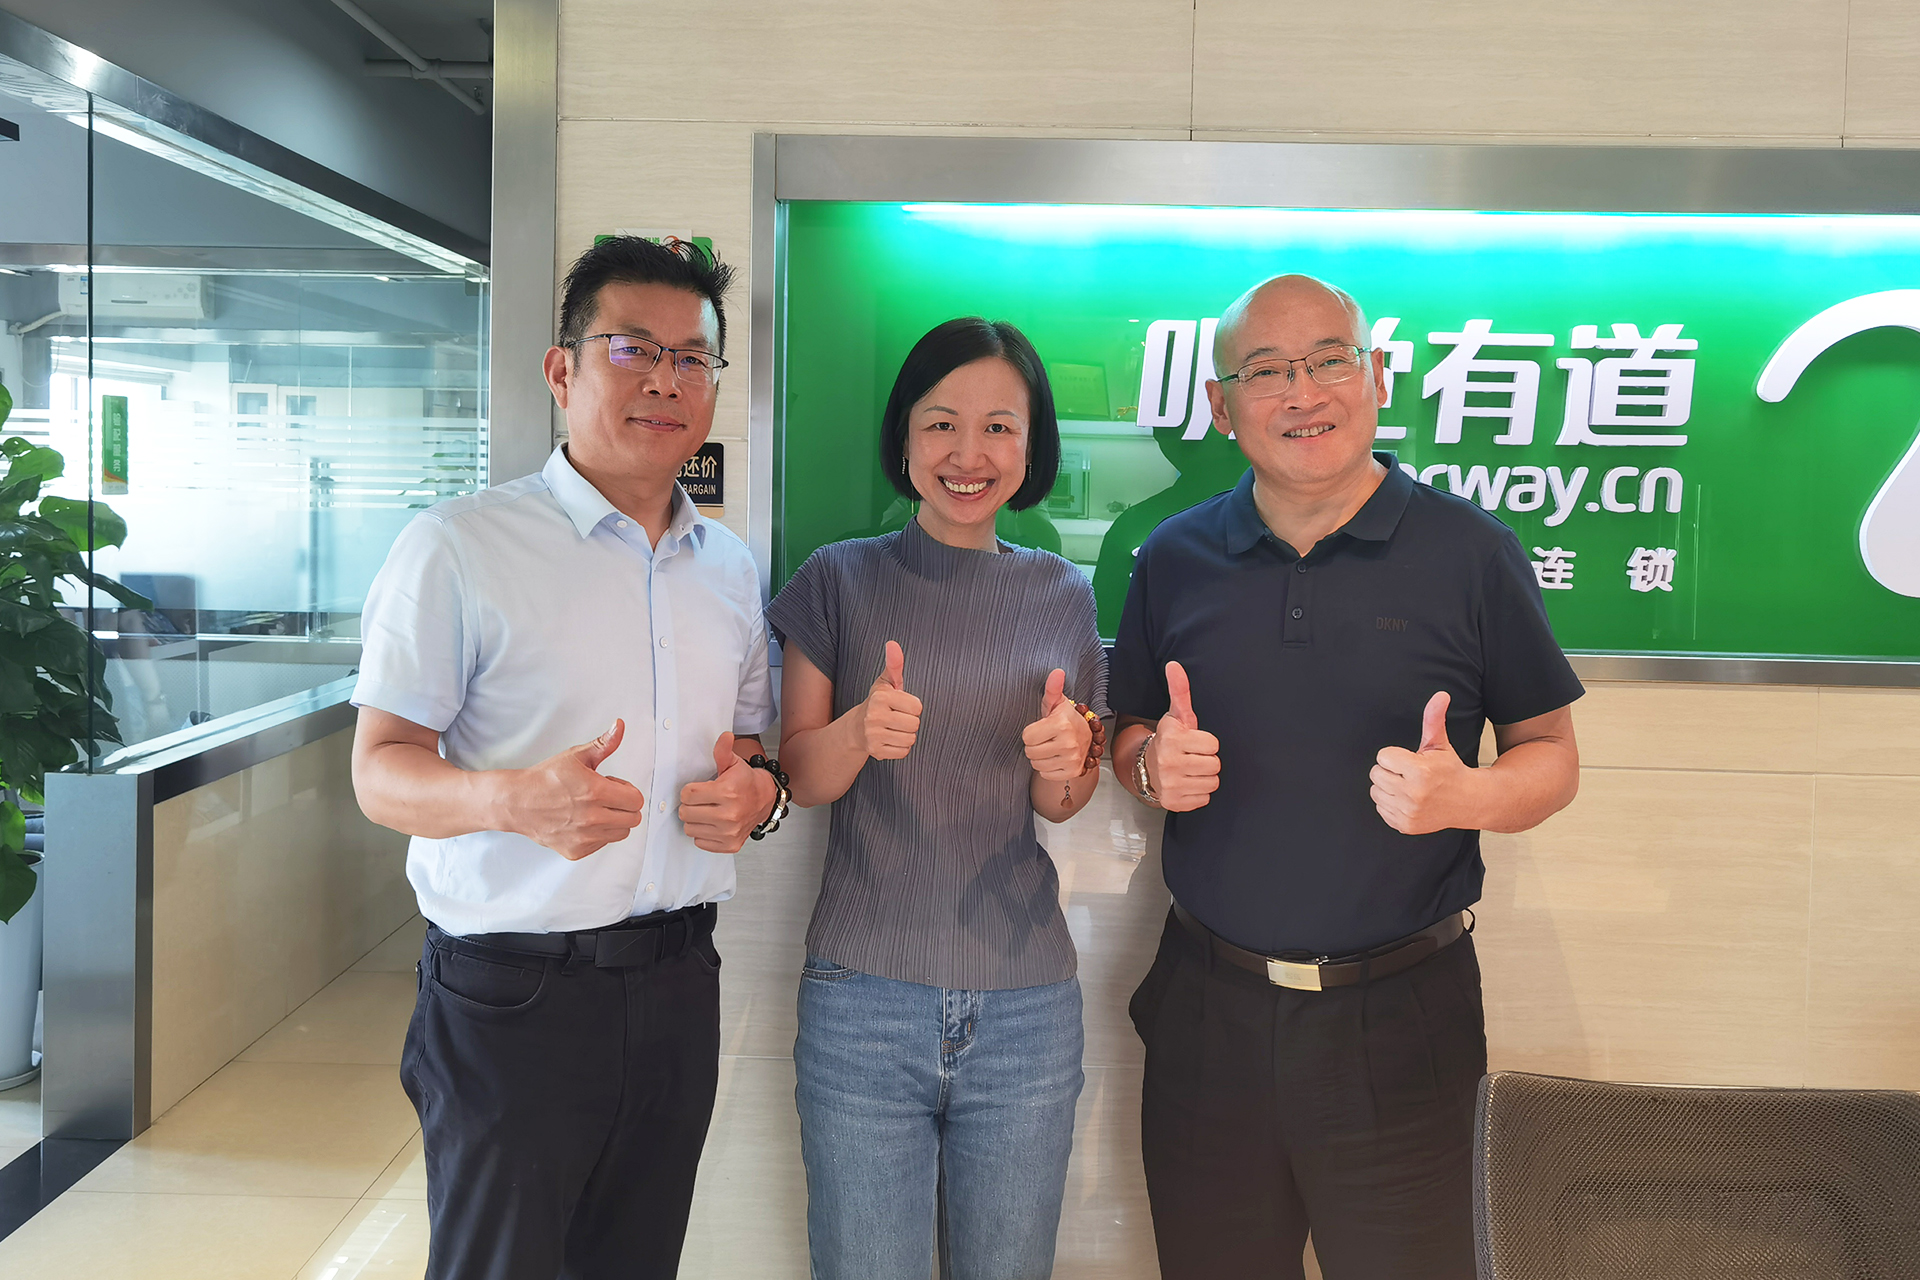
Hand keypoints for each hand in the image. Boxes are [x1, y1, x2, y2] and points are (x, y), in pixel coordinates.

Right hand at [502, 719, 645, 860]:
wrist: (517, 802)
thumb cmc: (545, 779)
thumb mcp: (576, 756)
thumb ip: (604, 743)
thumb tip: (620, 726)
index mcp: (595, 792)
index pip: (636, 800)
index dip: (628, 791)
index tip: (615, 787)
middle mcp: (591, 817)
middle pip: (633, 819)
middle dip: (624, 806)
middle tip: (606, 798)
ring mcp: (583, 837)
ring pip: (621, 833)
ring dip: (613, 821)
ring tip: (594, 809)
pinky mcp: (576, 850)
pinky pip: (602, 844)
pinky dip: (598, 834)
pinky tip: (583, 821)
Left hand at [679, 732, 775, 853]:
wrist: (765, 800)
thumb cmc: (746, 782)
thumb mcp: (733, 764)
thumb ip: (723, 750)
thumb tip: (725, 737)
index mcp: (727, 792)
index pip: (687, 795)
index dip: (689, 790)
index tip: (698, 789)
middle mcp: (729, 815)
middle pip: (685, 813)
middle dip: (690, 805)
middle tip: (701, 801)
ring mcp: (729, 832)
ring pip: (690, 829)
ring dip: (695, 821)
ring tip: (707, 812)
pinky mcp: (729, 845)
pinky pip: (700, 842)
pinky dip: (703, 834)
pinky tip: (713, 824)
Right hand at [860, 640, 921, 759]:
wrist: (857, 728)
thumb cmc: (879, 703)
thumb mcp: (886, 682)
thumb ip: (894, 664)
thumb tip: (893, 644)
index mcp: (880, 697)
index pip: (917, 707)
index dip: (912, 706)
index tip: (900, 705)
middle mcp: (874, 716)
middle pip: (915, 724)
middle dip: (910, 722)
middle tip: (897, 718)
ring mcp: (873, 735)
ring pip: (911, 739)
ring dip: (906, 735)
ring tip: (893, 729)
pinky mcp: (875, 751)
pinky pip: (904, 752)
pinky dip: (900, 747)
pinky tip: (889, 739)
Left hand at [1022, 668, 1092, 782]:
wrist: (1086, 737)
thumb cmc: (1065, 718)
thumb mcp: (1056, 702)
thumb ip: (1052, 688)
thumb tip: (1057, 672)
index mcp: (1061, 724)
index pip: (1026, 737)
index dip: (1031, 732)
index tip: (1041, 728)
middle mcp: (1068, 743)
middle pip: (1030, 752)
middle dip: (1034, 745)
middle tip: (1046, 738)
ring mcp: (1071, 760)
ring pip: (1036, 764)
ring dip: (1040, 757)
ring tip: (1050, 747)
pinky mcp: (1072, 772)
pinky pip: (1045, 774)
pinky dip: (1047, 768)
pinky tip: (1056, 758)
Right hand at [1145, 661, 1219, 811]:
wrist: (1146, 767)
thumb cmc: (1169, 740)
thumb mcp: (1176, 715)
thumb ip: (1180, 690)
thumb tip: (1175, 665)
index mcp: (1172, 738)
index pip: (1213, 744)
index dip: (1206, 743)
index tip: (1193, 742)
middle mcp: (1169, 762)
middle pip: (1215, 765)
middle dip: (1207, 761)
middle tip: (1192, 757)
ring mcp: (1170, 784)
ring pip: (1212, 783)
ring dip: (1204, 778)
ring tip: (1190, 771)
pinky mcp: (1172, 802)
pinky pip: (1204, 800)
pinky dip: (1198, 794)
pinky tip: (1186, 784)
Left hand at [1371, 691, 1473, 834]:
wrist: (1468, 802)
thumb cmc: (1449, 770)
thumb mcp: (1440, 744)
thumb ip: (1434, 719)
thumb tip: (1441, 695)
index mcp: (1420, 772)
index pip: (1382, 756)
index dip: (1395, 756)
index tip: (1410, 760)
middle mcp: (1413, 794)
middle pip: (1375, 774)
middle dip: (1390, 771)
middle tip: (1408, 773)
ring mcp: (1408, 812)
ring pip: (1375, 792)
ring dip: (1388, 787)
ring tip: (1408, 786)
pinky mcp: (1405, 826)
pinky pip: (1380, 809)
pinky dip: (1390, 804)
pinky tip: (1408, 800)